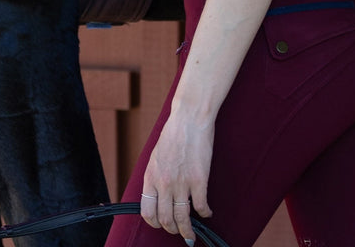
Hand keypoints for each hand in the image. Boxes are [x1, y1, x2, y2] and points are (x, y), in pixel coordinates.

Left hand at [138, 111, 214, 239]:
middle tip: (178, 232)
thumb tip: (157, 197)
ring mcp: (181, 183)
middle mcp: (164, 183)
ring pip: (182, 218)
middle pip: (165, 219)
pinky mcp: (199, 180)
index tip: (161, 224)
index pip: (147, 211)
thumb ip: (155, 177)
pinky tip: (207, 213)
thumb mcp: (156, 157)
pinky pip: (201, 207)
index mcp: (150, 176)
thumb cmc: (173, 134)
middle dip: (172, 230)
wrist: (188, 119)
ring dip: (187, 231)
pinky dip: (205, 214)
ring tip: (191, 235)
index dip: (154, 222)